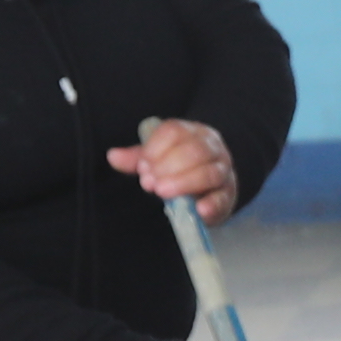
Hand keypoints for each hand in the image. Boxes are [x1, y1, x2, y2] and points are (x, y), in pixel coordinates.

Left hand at [113, 118, 238, 222]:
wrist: (212, 187)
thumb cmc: (181, 169)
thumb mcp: (158, 159)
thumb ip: (138, 158)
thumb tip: (112, 156)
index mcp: (193, 132)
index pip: (175, 131)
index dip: (156, 148)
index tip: (143, 166)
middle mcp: (212, 148)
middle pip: (194, 151)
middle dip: (168, 166)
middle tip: (149, 182)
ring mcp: (223, 171)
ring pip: (209, 173)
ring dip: (184, 182)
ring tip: (162, 192)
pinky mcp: (228, 196)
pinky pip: (223, 198)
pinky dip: (211, 204)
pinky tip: (198, 209)